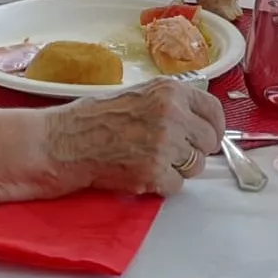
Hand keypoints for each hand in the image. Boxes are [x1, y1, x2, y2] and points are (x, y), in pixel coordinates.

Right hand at [38, 80, 225, 196]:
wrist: (64, 141)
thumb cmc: (94, 118)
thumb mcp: (140, 94)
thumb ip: (172, 104)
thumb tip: (201, 121)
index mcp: (171, 91)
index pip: (214, 111)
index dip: (213, 128)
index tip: (208, 137)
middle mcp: (172, 114)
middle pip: (208, 142)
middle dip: (193, 151)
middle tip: (169, 152)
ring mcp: (164, 144)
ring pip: (195, 166)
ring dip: (177, 169)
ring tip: (149, 160)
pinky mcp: (153, 172)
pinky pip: (177, 186)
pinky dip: (161, 185)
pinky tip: (140, 173)